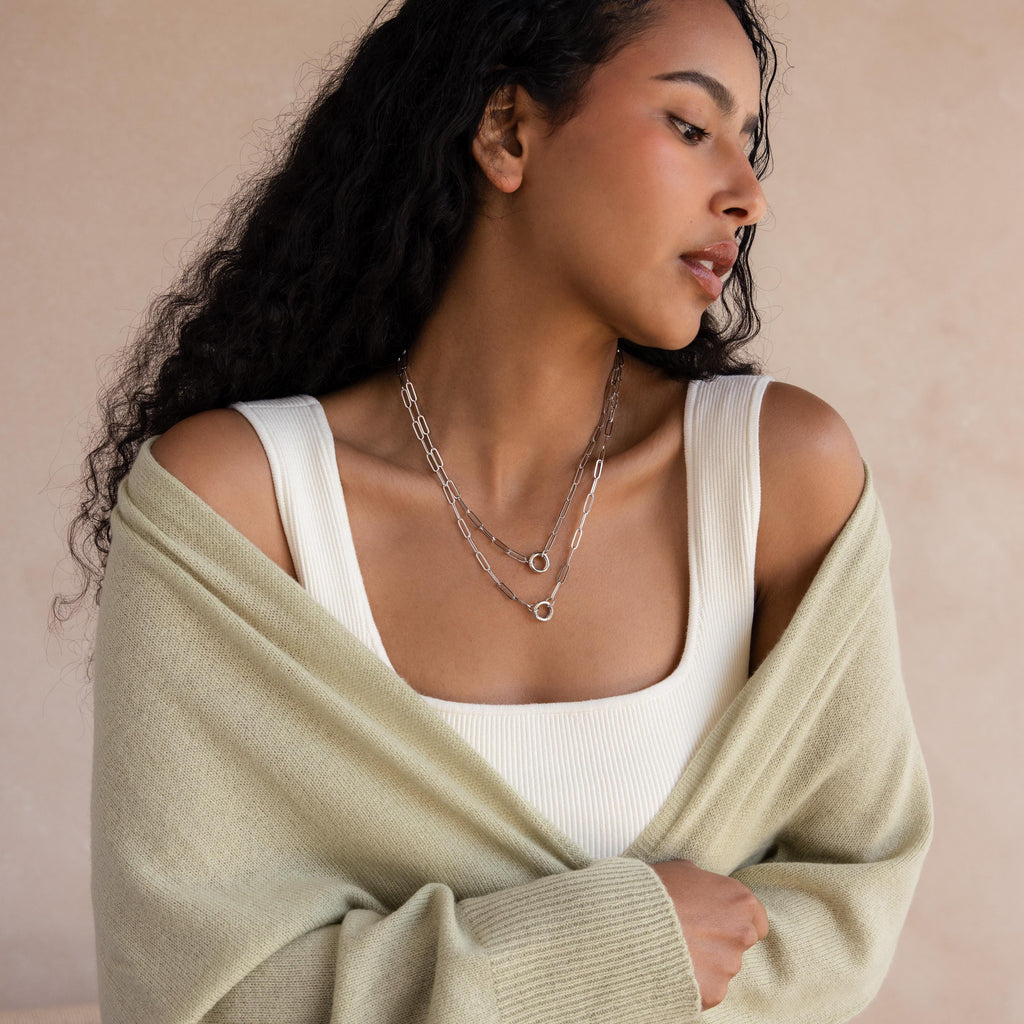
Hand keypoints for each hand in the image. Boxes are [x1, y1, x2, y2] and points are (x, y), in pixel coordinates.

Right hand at [650, 859, 768, 1009]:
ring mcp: (729, 965)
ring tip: (675, 950)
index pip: (758, 921)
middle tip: (690, 936)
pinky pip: (707, 988)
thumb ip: (704, 883)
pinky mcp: (713, 991)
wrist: (632, 920)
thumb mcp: (683, 871)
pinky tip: (672, 967)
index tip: (719, 923)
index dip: (737, 922)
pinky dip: (693, 982)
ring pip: (722, 968)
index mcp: (740, 901)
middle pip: (738, 944)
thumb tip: (702, 889)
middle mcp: (742, 934)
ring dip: (704, 962)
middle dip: (719, 942)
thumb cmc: (656, 889)